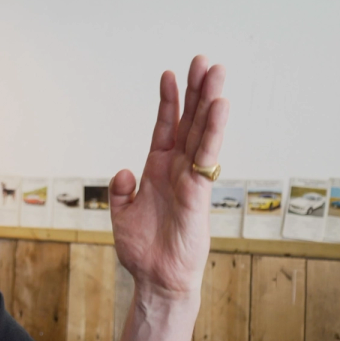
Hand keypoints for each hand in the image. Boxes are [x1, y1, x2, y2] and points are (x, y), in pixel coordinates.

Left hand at [109, 56, 228, 296]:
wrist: (156, 279)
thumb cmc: (143, 250)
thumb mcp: (122, 216)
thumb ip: (120, 192)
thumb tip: (122, 173)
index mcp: (158, 170)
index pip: (165, 128)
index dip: (168, 102)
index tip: (170, 73)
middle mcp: (177, 169)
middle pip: (190, 122)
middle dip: (196, 91)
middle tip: (204, 60)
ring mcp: (190, 179)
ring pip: (202, 133)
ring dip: (209, 102)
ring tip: (216, 72)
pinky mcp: (198, 193)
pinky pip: (206, 156)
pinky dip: (213, 131)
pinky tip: (219, 107)